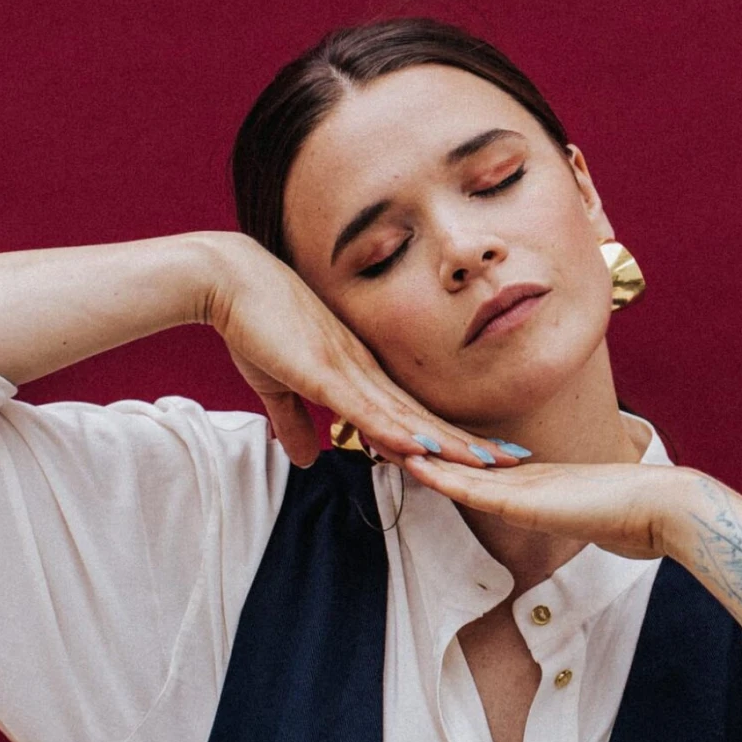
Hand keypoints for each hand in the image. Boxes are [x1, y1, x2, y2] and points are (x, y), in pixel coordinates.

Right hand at [201, 233, 521, 469]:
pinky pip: (363, 406)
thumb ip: (294, 423)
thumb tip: (305, 460)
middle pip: (423, 416)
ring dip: (445, 442)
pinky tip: (419, 448)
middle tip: (514, 458)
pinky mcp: (321, 371)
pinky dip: (392, 429)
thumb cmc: (254, 326)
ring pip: (405, 416)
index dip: (448, 436)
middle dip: (468, 442)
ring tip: (488, 461)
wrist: (228, 280)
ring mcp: (346, 369)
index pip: (411, 413)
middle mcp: (363, 370)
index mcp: (357, 373)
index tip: (484, 452)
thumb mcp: (277, 386)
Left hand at [400, 452, 679, 558]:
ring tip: (383, 438)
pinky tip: (416, 466)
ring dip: (422, 456)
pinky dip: (445, 478)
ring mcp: (525, 486)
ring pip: (460, 469)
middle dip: (422, 448)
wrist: (664, 508)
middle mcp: (525, 478)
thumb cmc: (641, 516)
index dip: (447, 458)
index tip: (415, 446)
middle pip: (461, 460)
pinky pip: (476, 489)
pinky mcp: (528, 500)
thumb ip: (586, 517)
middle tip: (383, 429)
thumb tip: (592, 525)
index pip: (480, 470)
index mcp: (537, 483)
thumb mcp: (601, 519)